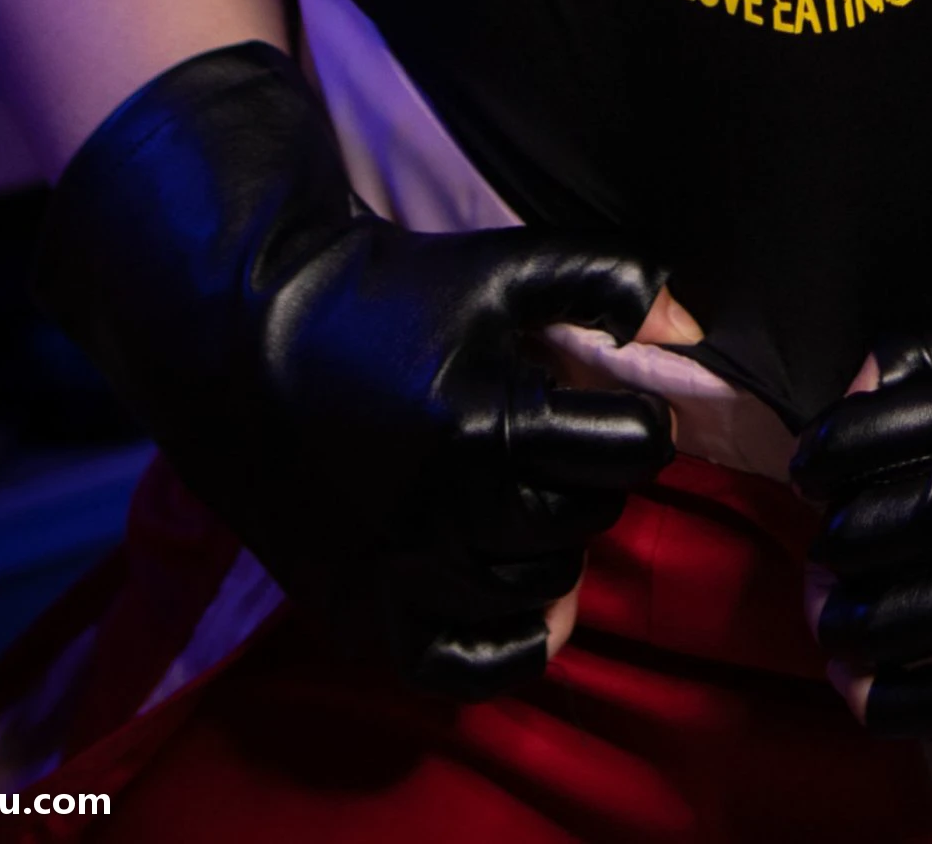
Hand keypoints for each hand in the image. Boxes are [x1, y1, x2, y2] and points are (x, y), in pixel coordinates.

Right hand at [33, 40, 673, 690]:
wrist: (243, 337)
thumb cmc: (387, 293)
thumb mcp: (504, 265)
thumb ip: (609, 279)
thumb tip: (689, 322)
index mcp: (485, 419)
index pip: (630, 450)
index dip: (636, 420)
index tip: (612, 404)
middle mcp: (445, 510)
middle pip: (587, 516)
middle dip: (589, 473)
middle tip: (555, 437)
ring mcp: (401, 573)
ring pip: (543, 588)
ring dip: (551, 541)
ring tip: (519, 490)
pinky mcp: (363, 613)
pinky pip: (471, 667)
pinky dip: (512, 640)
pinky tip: (514, 591)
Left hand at [792, 174, 931, 733]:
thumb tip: (856, 389)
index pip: (853, 445)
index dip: (820, 460)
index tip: (815, 469)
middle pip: (864, 536)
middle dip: (832, 544)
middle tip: (824, 547)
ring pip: (894, 622)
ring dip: (847, 622)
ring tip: (836, 616)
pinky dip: (893, 700)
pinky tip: (865, 688)